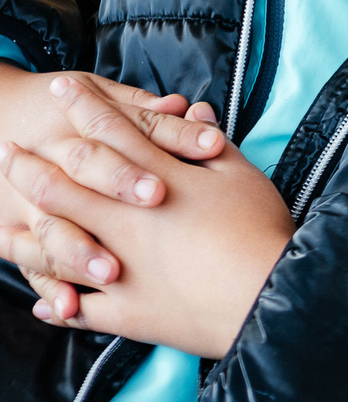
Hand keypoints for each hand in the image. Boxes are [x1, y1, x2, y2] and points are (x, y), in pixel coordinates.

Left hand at [0, 77, 289, 358]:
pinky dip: (59, 306)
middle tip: (5, 150)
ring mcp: (118, 268)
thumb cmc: (259, 231)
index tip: (61, 89)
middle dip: (30, 165)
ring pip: (56, 247)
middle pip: (64, 185)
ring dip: (25, 236)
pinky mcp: (126, 312)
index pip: (113, 133)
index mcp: (157, 181)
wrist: (267, 296)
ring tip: (0, 227)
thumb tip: (195, 112)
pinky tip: (45, 305)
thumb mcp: (243, 177)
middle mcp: (124, 221)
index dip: (85, 107)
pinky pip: (80, 310)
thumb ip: (210, 145)